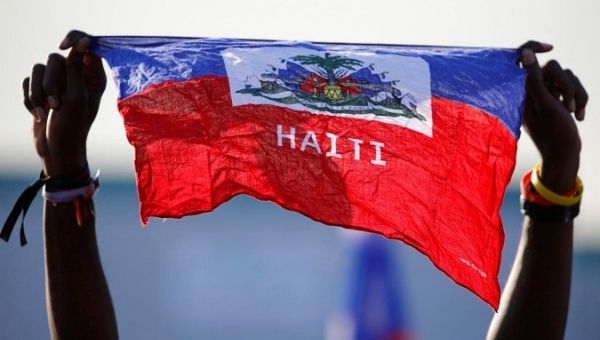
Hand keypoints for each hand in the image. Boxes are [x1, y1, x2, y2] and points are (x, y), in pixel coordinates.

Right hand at [23, 30, 105, 176]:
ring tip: (45, 112)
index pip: (86, 44)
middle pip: (57, 57)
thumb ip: (76, 67)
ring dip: (37, 92)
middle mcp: (77, 77)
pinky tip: (36, 115)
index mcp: (94, 77)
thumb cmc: (72, 127)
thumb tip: (83, 40)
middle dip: (51, 81)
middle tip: (56, 105)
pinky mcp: (41, 90)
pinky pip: (28, 80)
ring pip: (39, 68)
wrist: (56, 152)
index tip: (62, 47)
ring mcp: (58, 83)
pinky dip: (29, 98)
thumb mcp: (76, 97)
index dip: (73, 40)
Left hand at [519, 41, 587, 192]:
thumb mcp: (546, 105)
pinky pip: (573, 85)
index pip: (521, 58)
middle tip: (566, 107)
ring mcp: (545, 93)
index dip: (533, 47)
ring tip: (574, 114)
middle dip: (566, 85)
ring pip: (566, 76)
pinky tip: (579, 117)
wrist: (564, 155)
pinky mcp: (557, 97)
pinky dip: (579, 99)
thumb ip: (534, 80)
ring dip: (575, 94)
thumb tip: (525, 53)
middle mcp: (531, 89)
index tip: (549, 48)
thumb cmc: (553, 133)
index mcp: (521, 90)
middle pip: (552, 67)